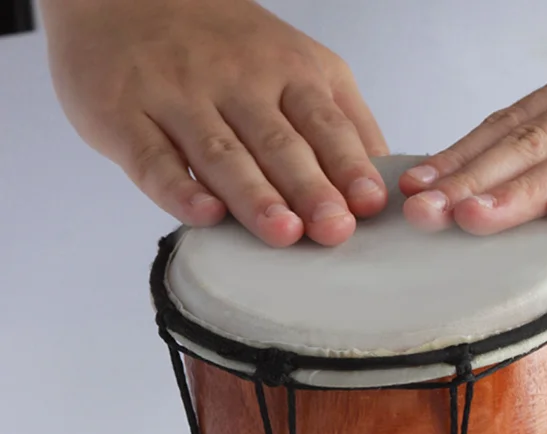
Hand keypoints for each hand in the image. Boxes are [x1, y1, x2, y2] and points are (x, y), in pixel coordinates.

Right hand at [41, 0, 388, 246]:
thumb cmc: (224, 48)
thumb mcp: (296, 64)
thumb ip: (340, 117)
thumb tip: (383, 180)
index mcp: (286, 72)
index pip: (324, 123)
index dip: (348, 164)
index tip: (370, 204)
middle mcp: (235, 81)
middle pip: (278, 141)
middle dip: (310, 187)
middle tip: (334, 230)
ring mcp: (177, 96)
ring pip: (221, 152)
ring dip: (254, 195)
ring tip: (283, 231)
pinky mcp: (123, 115)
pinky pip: (152, 157)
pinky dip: (178, 187)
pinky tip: (205, 214)